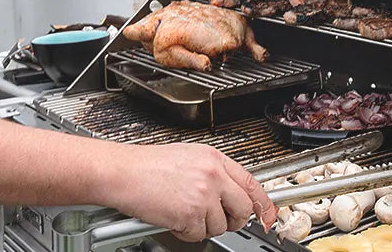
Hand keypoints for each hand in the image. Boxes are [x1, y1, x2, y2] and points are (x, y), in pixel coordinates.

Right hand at [108, 143, 276, 241]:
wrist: (123, 172)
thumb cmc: (148, 165)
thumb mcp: (189, 158)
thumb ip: (214, 174)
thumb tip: (231, 193)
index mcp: (215, 159)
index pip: (252, 184)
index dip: (264, 204)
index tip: (268, 215)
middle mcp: (213, 176)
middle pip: (243, 209)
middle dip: (234, 220)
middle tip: (216, 219)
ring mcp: (203, 195)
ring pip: (219, 226)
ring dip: (202, 226)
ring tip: (181, 211)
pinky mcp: (190, 215)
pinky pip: (197, 234)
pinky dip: (184, 232)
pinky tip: (172, 217)